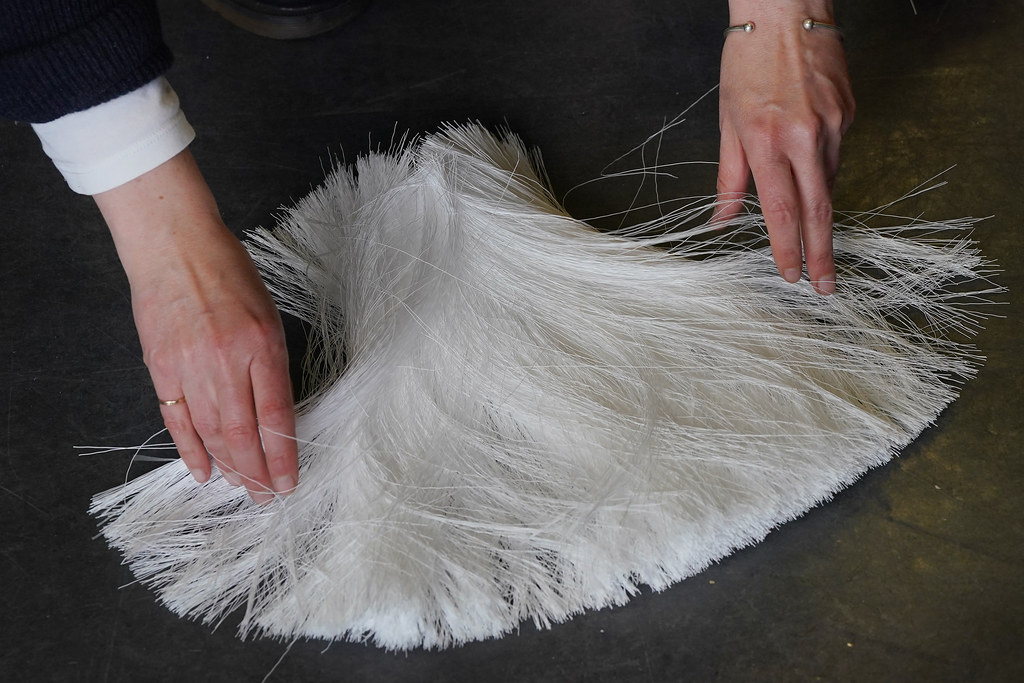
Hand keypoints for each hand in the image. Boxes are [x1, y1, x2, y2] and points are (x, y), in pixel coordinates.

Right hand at [95, 150, 297, 503]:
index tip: (290, 481)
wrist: (174, 246)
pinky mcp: (161, 368)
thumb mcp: (267, 314)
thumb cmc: (228, 273)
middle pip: (244, 434)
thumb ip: (270, 363)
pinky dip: (191, 450)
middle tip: (267, 497)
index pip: (276, 416)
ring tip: (243, 489)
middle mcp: (227, 361)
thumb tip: (274, 413)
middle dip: (258, 472)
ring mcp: (190, 367)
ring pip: (212, 433)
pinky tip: (204, 471)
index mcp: (261, 346)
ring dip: (230, 467)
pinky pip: (177, 421)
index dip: (283, 455)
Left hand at [715, 0, 854, 293]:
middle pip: (817, 210)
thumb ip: (728, 176)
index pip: (780, 211)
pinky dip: (823, 171)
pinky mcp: (848, 112)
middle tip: (824, 285)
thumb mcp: (727, 122)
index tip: (791, 275)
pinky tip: (810, 165)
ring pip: (828, 183)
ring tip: (809, 226)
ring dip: (817, 210)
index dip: (786, 248)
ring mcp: (832, 124)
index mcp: (766, 142)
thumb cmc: (747, 62)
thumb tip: (720, 219)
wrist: (786, 11)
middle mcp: (803, 136)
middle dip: (820, 254)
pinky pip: (836, 155)